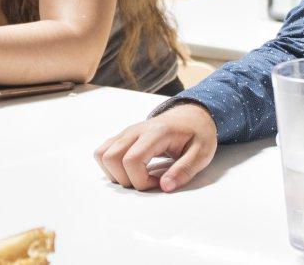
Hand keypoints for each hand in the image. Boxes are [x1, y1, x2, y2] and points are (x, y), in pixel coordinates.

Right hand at [94, 103, 217, 192]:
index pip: (132, 160)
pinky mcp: (122, 137)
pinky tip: (131, 170)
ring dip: (115, 173)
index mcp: (156, 132)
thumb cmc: (197, 134)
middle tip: (147, 181)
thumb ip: (185, 170)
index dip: (141, 180)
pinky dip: (111, 167)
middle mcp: (136, 130)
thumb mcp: (202, 153)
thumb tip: (165, 187)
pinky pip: (103, 152)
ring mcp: (127, 132)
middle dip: (126, 179)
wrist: (192, 116)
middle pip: (111, 158)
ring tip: (138, 176)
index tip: (160, 183)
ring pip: (102, 154)